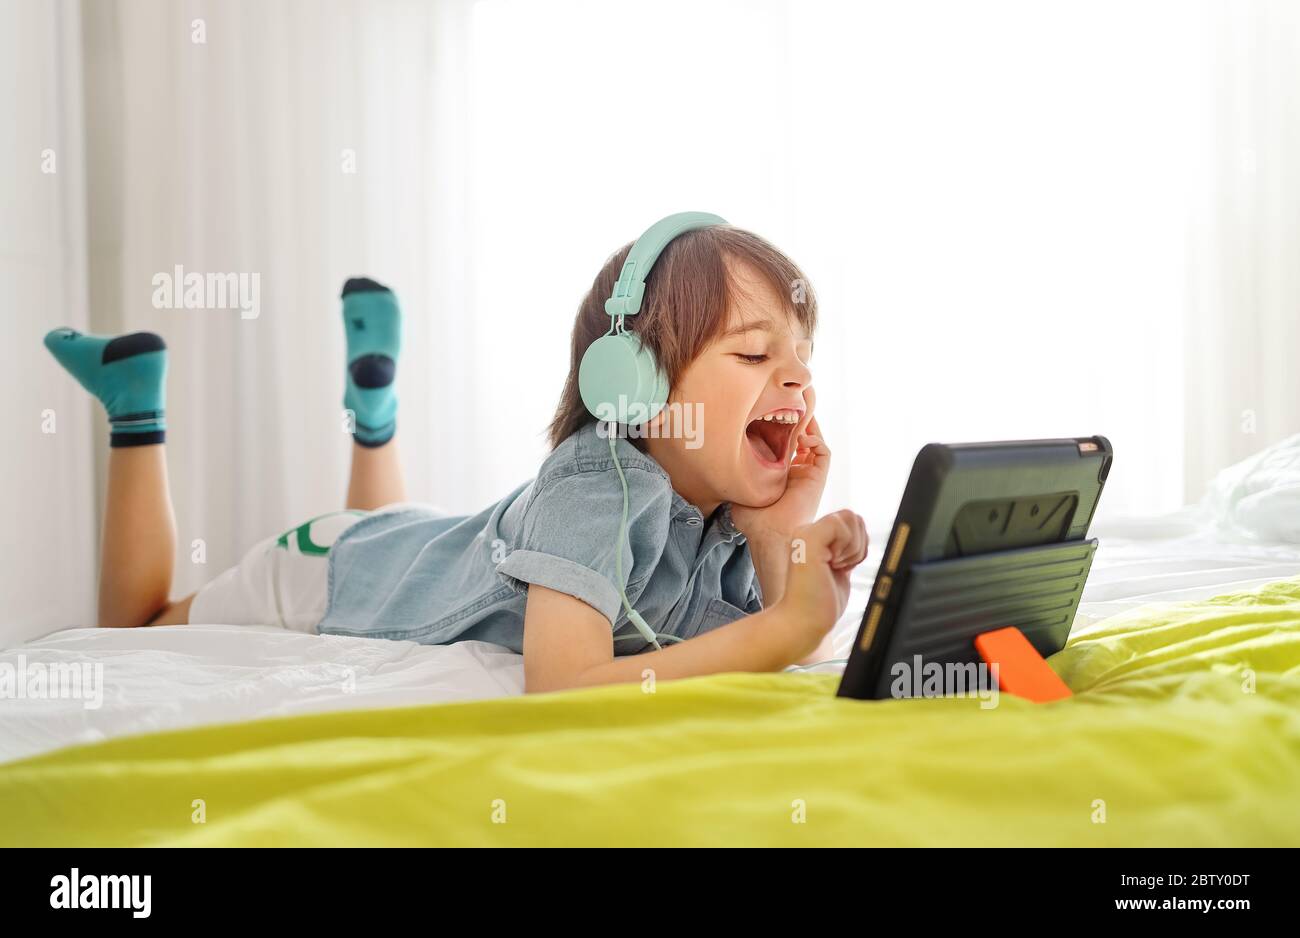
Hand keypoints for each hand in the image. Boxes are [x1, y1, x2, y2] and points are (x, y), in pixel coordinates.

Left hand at [731, 389, 829, 541]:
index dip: (777, 427)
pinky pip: (823, 452)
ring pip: (814, 441)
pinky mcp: (818, 477)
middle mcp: (797, 472)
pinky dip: (815, 440)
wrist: (770, 535)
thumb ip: (735, 474)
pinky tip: (801, 436)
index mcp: (780, 474)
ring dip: (807, 424)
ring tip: (797, 410)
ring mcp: (808, 474)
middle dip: (795, 419)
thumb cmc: (754, 519)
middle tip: (786, 403)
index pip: (783, 444)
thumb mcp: (739, 490)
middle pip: (800, 438)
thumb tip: (718, 457)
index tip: (766, 412)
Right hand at [774, 509, 868, 658]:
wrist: (802, 623)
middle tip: (841, 566)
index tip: (844, 567)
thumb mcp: (838, 572)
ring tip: (836, 566)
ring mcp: (806, 533)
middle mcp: (807, 532)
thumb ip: (845, 553)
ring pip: (849, 517)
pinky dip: (847, 546)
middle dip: (858, 543)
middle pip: (852, 516)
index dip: (858, 543)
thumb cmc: (819, 606)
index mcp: (814, 539)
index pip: (850, 522)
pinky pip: (840, 524)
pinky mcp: (808, 538)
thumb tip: (862, 539)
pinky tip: (832, 564)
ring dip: (853, 546)